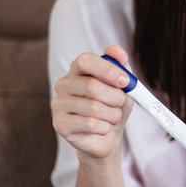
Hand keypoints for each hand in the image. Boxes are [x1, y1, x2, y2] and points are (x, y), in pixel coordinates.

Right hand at [51, 45, 133, 162]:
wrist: (107, 135)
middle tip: (121, 102)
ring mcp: (59, 104)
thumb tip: (116, 51)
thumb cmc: (113, 105)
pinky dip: (105, 127)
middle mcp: (64, 84)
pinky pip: (89, 124)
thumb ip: (121, 66)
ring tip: (114, 117)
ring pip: (93, 108)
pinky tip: (104, 127)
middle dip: (115, 97)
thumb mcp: (122, 84)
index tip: (126, 81)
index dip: (107, 70)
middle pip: (91, 86)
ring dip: (112, 114)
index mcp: (78, 69)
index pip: (85, 61)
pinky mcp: (60, 124)